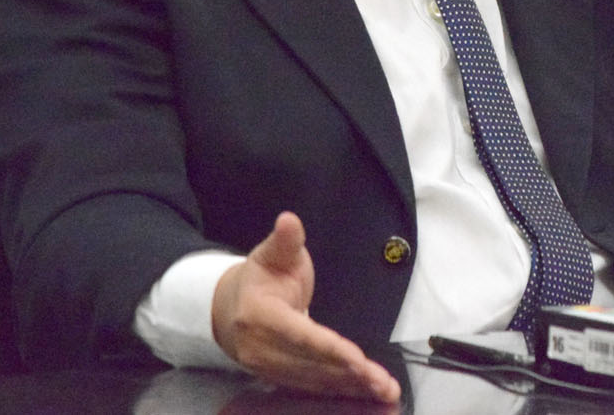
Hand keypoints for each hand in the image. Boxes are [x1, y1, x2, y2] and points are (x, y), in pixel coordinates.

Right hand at [210, 211, 400, 402]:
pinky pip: (313, 388)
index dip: (330, 348)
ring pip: (314, 382)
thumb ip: (285, 240)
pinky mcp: (278, 380)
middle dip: (350, 375)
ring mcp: (266, 369)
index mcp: (257, 315)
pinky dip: (341, 392)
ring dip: (351, 388)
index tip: (358, 359)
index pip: (299, 334)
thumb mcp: (272, 253)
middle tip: (383, 383)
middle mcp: (259, 348)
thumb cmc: (261, 278)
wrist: (229, 308)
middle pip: (310, 365)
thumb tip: (289, 220)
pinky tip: (367, 394)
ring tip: (384, 391)